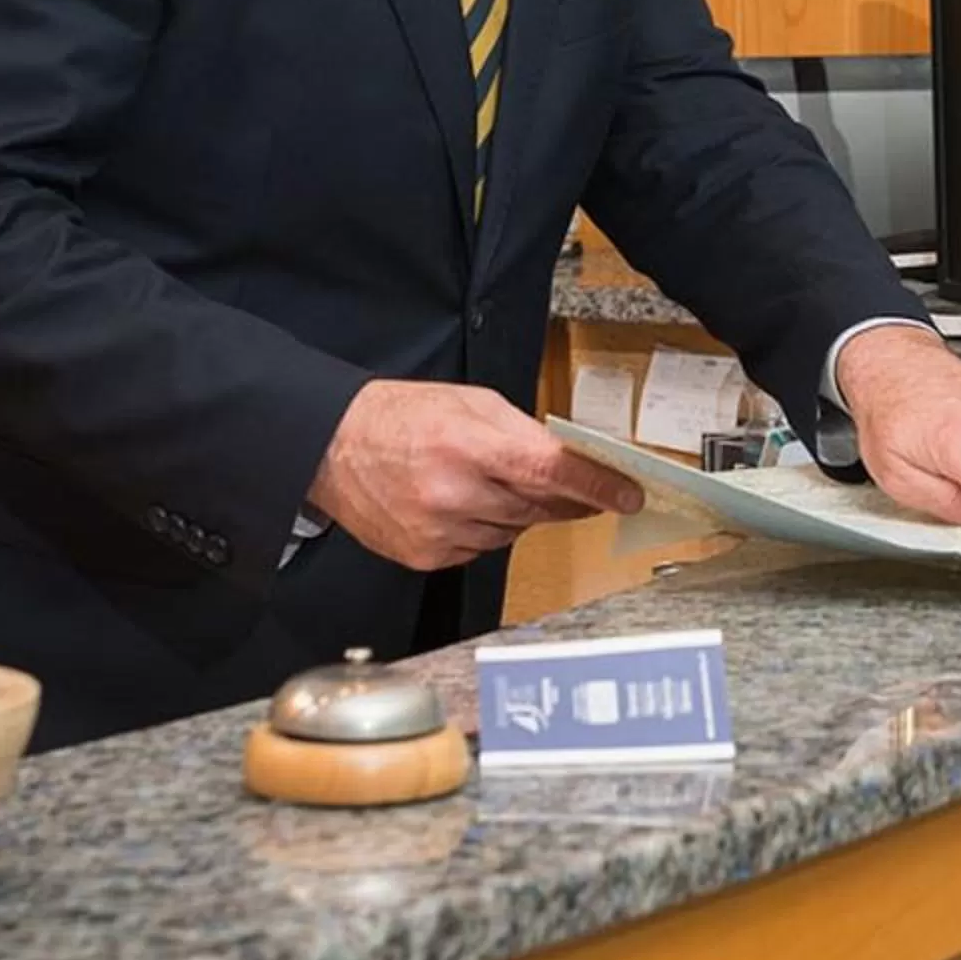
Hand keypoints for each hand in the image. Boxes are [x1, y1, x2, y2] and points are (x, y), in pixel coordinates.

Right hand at [306, 379, 644, 570]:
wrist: (332, 447)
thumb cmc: (400, 416)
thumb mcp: (471, 403)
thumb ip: (525, 433)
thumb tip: (574, 462)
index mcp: (468, 445)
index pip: (550, 472)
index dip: (597, 486)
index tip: (628, 496)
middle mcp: (454, 493)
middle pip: (538, 507)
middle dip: (560, 496)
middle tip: (571, 484)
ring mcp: (439, 531)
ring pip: (514, 531)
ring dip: (518, 511)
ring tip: (487, 482)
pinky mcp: (427, 556)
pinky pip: (483, 549)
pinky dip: (487, 529)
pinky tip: (463, 504)